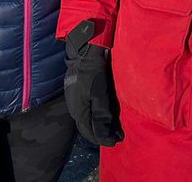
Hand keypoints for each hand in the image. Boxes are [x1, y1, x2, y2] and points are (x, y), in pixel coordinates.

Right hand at [64, 20, 123, 146]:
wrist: (83, 50)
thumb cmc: (93, 72)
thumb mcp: (100, 94)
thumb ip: (102, 116)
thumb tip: (106, 137)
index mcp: (79, 111)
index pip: (90, 132)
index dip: (103, 139)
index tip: (117, 140)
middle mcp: (75, 108)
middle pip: (87, 127)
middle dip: (102, 134)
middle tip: (117, 135)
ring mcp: (74, 100)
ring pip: (86, 119)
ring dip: (99, 125)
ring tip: (113, 127)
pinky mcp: (76, 92)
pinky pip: (85, 110)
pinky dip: (95, 116)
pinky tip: (102, 113)